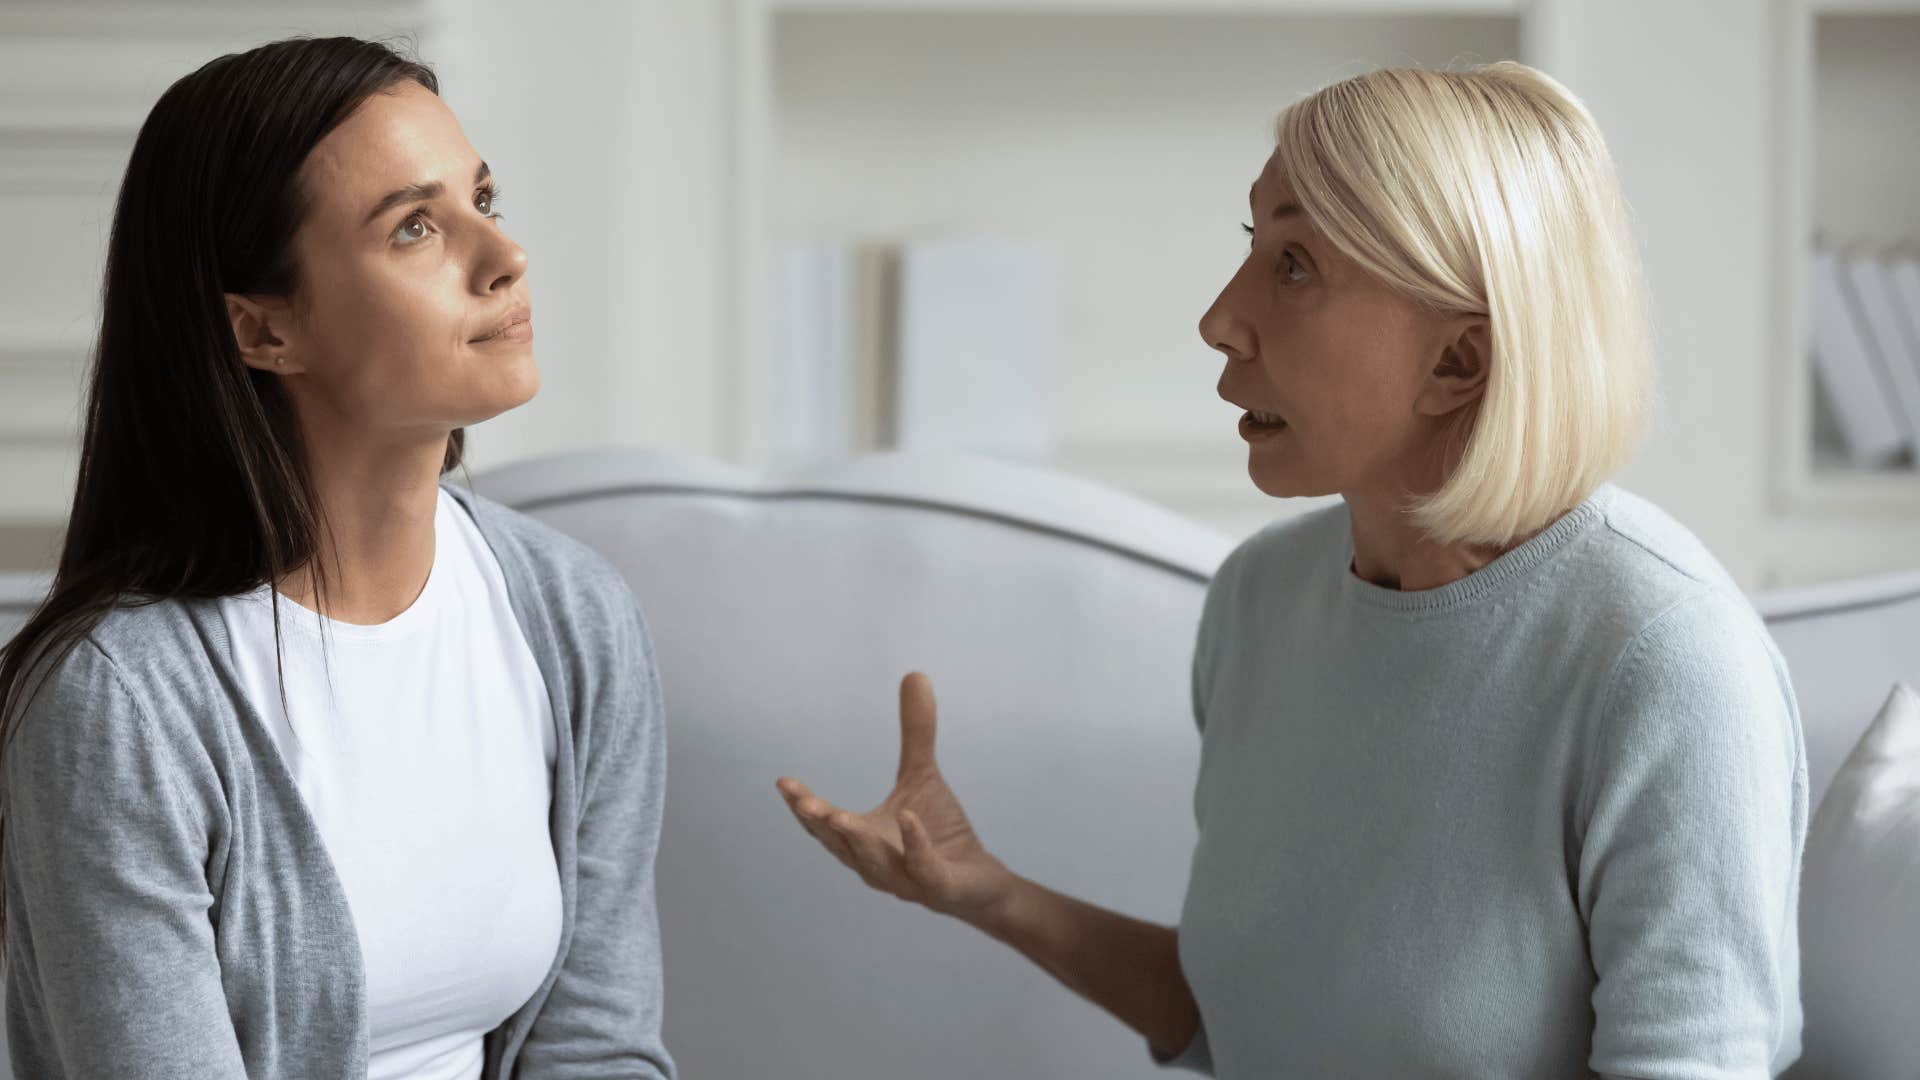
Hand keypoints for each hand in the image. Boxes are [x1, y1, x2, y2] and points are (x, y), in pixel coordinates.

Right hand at [776, 672, 1014, 920]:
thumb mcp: (923, 775)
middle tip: (802, 801)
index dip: (803, 806)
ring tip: (839, 815)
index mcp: (861, 839)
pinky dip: (914, 845)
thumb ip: (915, 732)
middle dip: (820, 823)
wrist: (979, 880)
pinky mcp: (940, 887)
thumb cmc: (939, 831)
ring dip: (856, 840)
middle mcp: (875, 864)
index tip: (783, 782)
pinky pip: (923, 867)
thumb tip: (915, 674)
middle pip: (841, 845)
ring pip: (875, 862)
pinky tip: (908, 817)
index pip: (825, 825)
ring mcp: (905, 880)